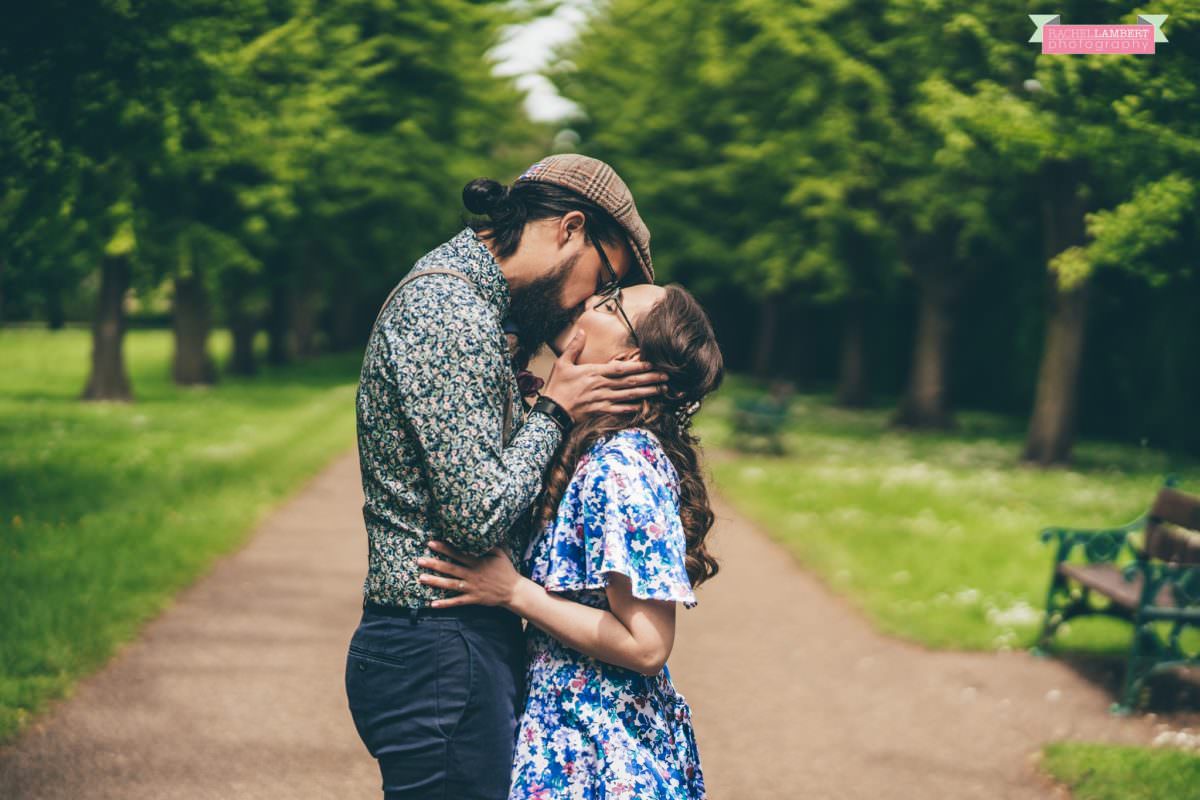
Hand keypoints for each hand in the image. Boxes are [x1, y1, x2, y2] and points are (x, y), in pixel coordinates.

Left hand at [417, 541, 523, 608]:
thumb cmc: (506, 570)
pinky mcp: (473, 599)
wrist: (513, 591)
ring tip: (421, 578)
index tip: (431, 543)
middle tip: (420, 560)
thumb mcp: (500, 553)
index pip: (458, 554)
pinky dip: (445, 603)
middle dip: (434, 564)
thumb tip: (484, 531)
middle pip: (450, 568)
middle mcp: (472, 574)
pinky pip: (457, 601)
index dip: (444, 548)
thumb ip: (490, 543)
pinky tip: (432, 603)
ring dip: (436, 582)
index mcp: (478, 562)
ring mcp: (472, 588)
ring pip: (451, 584)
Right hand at [541, 329, 668, 419]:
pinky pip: (621, 410)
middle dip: (650, 379)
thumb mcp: (562, 363)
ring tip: (662, 390)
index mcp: (594, 373)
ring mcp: (603, 400)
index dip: (637, 366)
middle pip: (630, 382)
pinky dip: (633, 408)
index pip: (620, 368)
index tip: (652, 364)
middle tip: (666, 377)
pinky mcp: (601, 412)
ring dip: (647, 392)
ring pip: (629, 396)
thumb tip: (581, 331)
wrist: (552, 412)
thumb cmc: (557, 387)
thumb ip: (574, 347)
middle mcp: (602, 386)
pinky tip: (645, 406)